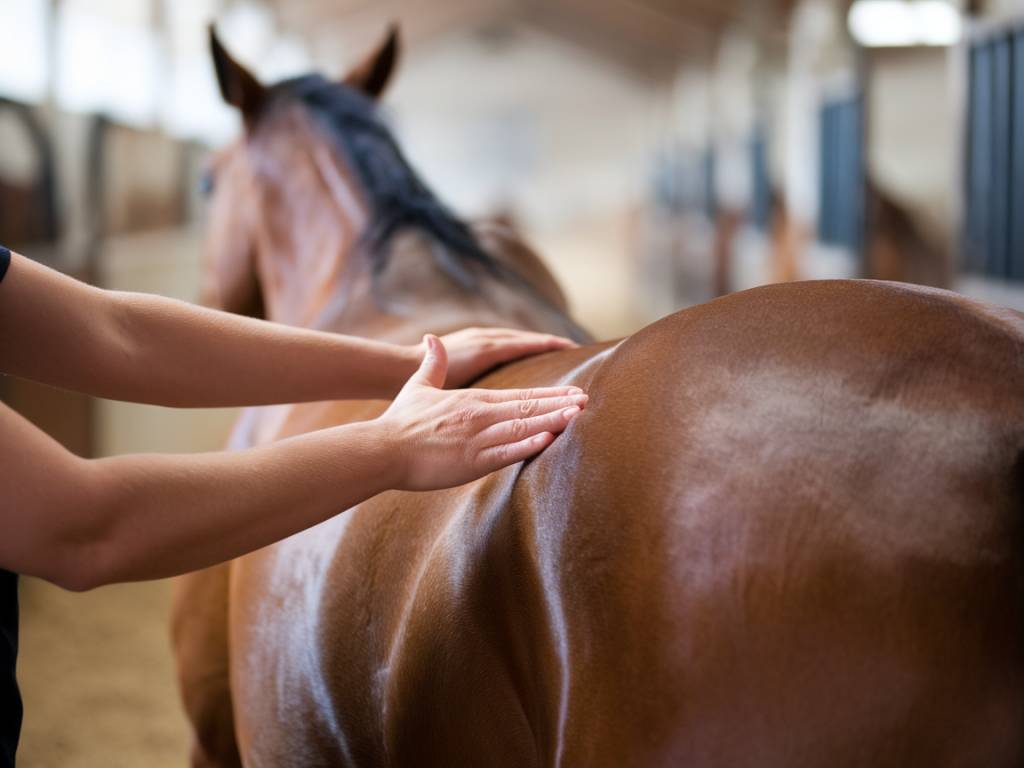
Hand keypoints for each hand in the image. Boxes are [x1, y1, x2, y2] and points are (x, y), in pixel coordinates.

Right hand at [378, 335, 586, 490]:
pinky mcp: (472, 461)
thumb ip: (432, 363)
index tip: (573, 392)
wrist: (383, 449)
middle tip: (588, 401)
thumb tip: (432, 338)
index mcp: (473, 400)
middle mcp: (480, 415)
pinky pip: (506, 453)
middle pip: (529, 408)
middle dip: (561, 404)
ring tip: (578, 416)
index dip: (550, 394)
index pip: (521, 395)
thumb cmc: (400, 421)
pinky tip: (549, 440)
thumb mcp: (419, 386)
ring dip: (553, 421)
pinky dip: (528, 446)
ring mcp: (478, 438)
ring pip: (524, 427)